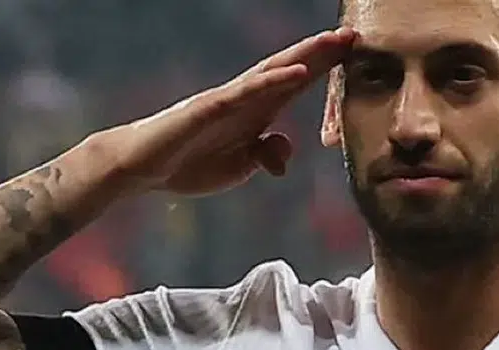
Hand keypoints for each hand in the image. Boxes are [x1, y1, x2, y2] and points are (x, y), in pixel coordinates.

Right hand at [93, 27, 354, 195]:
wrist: (143, 166)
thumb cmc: (190, 162)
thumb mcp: (240, 166)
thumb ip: (266, 155)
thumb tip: (285, 152)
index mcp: (257, 112)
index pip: (297, 83)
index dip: (326, 68)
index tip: (355, 52)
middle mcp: (246, 98)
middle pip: (291, 68)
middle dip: (323, 52)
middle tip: (355, 34)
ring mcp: (228, 100)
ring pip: (273, 71)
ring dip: (306, 56)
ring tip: (334, 41)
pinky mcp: (210, 108)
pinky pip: (247, 92)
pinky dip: (274, 80)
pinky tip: (299, 72)